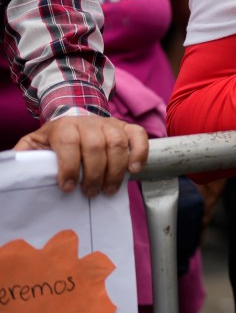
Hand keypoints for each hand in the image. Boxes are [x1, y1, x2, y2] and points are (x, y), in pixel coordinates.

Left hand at [14, 115, 148, 196]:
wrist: (75, 119)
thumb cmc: (55, 139)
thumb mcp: (34, 144)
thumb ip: (26, 156)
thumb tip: (19, 170)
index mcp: (64, 126)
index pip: (69, 144)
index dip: (69, 167)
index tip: (68, 188)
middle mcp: (89, 122)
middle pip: (96, 146)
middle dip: (95, 174)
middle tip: (91, 193)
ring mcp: (110, 124)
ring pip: (118, 143)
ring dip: (116, 169)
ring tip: (110, 189)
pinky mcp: (126, 127)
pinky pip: (139, 135)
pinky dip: (140, 152)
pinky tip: (134, 170)